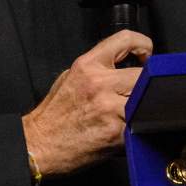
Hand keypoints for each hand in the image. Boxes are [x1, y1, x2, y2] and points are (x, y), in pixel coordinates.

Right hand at [21, 30, 152, 177]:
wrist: (38, 146)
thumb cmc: (54, 115)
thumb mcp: (70, 77)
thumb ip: (98, 67)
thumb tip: (126, 63)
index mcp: (87, 66)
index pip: (125, 39)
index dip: (143, 44)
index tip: (147, 55)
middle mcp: (99, 84)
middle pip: (143, 74)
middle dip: (145, 83)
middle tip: (140, 91)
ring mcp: (109, 108)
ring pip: (146, 99)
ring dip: (143, 106)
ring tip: (133, 111)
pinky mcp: (116, 132)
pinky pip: (140, 124)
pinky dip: (138, 126)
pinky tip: (128, 128)